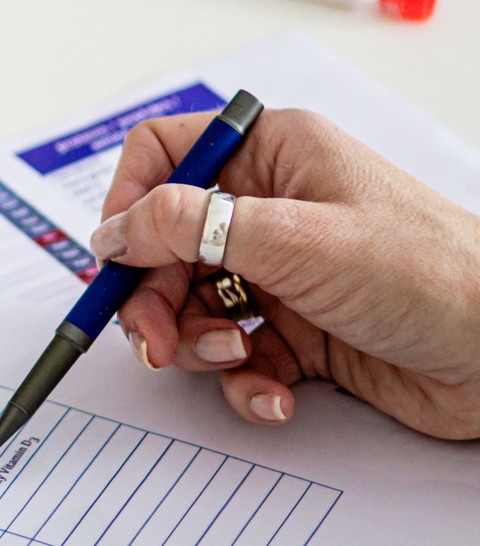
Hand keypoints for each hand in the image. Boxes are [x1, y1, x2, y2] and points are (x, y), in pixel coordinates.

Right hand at [91, 108, 479, 438]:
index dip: (129, 204)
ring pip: (190, 306)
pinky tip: (277, 390)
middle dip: (153, 299)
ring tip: (238, 359)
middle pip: (164, 246)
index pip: (164, 157)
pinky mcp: (299, 332)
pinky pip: (235, 356)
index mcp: (274, 155)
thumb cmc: (433, 274)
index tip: (118, 258)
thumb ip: (191, 229)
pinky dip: (243, 380)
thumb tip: (113, 231)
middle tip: (155, 342)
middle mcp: (271, 209)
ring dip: (199, 344)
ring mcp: (283, 272)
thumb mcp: (296, 239)